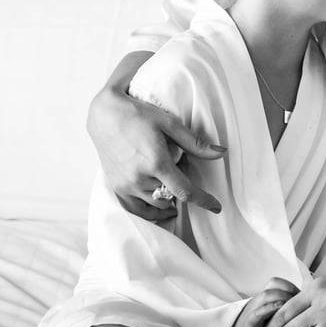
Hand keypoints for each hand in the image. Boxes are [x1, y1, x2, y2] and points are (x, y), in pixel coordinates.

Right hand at [87, 52, 225, 215]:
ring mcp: (125, 184)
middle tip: (187, 179)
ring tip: (174, 192)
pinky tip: (158, 208)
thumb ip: (195, 143)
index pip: (185, 191)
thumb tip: (221, 153)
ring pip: (154, 204)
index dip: (203, 201)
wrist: (104, 114)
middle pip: (170, 197)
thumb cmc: (138, 115)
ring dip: (167, 201)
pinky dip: (148, 212)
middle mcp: (139, 178)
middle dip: (183, 193)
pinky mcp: (115, 185)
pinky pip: (135, 208)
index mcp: (156, 163)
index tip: (216, 207)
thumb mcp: (169, 124)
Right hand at [219, 279, 299, 326]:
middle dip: (289, 290)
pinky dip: (269, 310)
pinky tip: (278, 312)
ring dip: (281, 297)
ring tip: (292, 306)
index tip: (301, 297)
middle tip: (300, 302)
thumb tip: (302, 306)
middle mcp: (258, 300)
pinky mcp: (249, 324)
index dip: (290, 286)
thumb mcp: (269, 316)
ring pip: (267, 295)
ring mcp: (253, 310)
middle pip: (274, 284)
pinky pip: (258, 313)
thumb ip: (281, 308)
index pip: (277, 282)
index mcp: (264, 297)